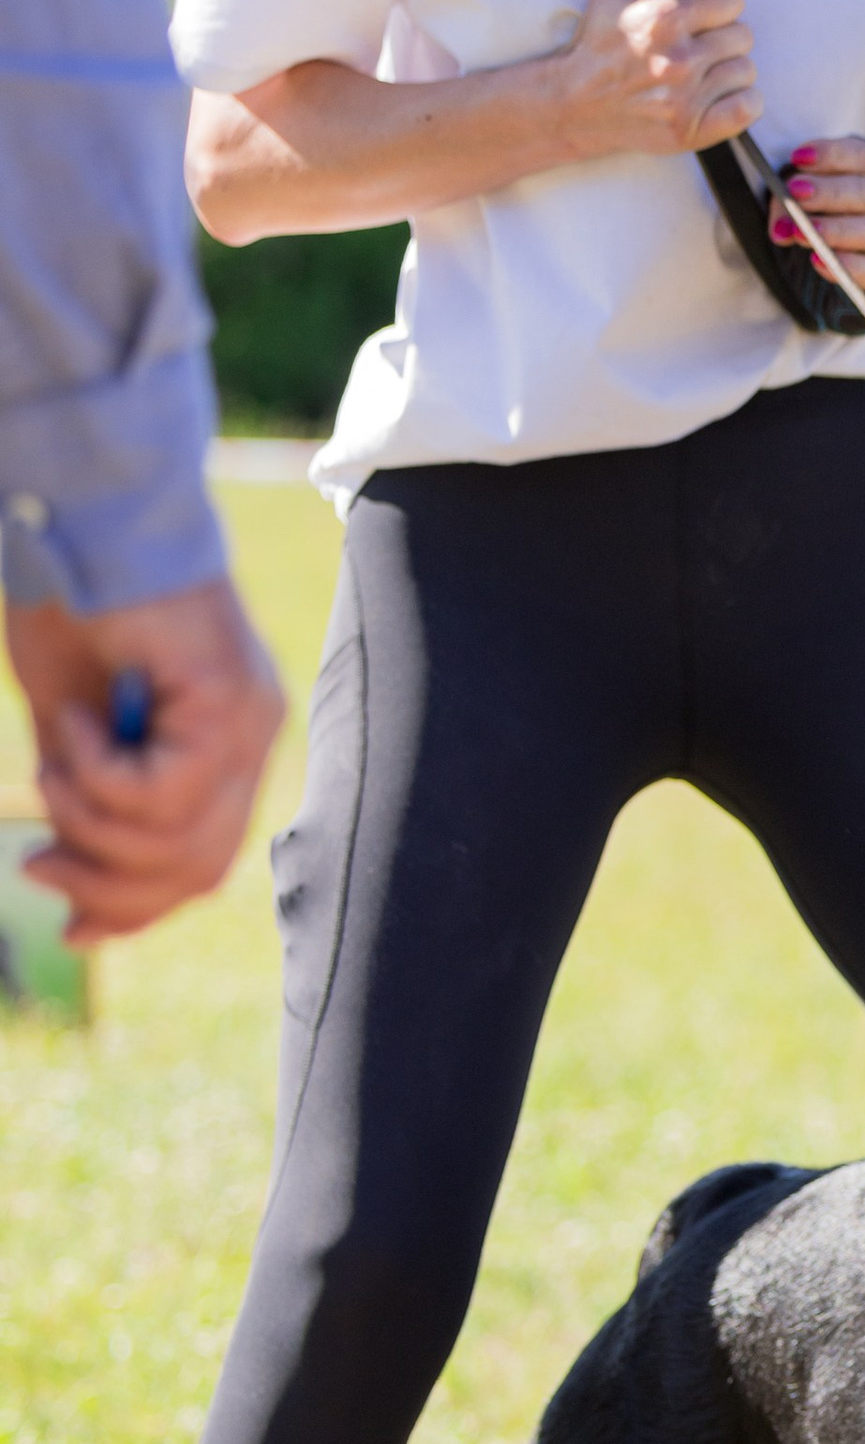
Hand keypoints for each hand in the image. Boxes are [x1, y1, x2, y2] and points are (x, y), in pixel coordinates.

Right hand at [6, 578, 285, 945]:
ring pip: (179, 841)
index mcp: (221, 745)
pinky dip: (100, 774)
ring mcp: (248, 717)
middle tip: (34, 865)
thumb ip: (88, 811)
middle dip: (107, 887)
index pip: (201, 864)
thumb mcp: (70, 735)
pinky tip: (75, 722)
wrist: (74, 516)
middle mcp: (249, 735)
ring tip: (51, 767)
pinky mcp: (229, 698)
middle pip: (198, 870)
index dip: (137, 909)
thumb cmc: (68, 609)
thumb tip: (77, 915)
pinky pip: (165, 791)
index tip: (68, 927)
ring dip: (91, 821)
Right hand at [541, 0, 760, 166]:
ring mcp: (685, 99)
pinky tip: (716, 97)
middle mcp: (677, 59)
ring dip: (728, 71)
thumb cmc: (596, 44)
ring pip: (746, 71)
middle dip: (722, 38)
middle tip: (697, 46)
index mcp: (663, 19)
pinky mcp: (690, 131)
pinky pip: (748, 108)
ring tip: (700, 74)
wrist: (572, 105)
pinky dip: (740, 102)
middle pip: (743, 36)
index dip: (719, 5)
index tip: (703, 16)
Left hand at [776, 135, 864, 286]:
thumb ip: (787, 208)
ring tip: (801, 234)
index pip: (861, 156)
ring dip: (838, 230)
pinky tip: (818, 262)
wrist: (843, 257)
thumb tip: (781, 231)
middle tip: (796, 193)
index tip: (798, 158)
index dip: (832, 155)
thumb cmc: (817, 214)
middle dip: (830, 192)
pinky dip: (849, 266)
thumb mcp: (799, 201)